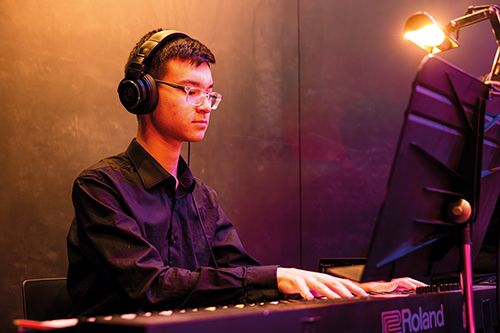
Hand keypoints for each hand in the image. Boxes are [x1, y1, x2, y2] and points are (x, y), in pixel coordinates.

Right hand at [277, 268, 425, 300]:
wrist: (284, 276)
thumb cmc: (305, 283)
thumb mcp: (321, 288)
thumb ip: (334, 293)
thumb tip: (349, 299)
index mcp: (328, 280)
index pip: (347, 282)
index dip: (358, 287)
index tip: (369, 293)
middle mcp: (320, 278)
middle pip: (336, 282)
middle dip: (348, 289)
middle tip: (359, 296)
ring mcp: (309, 279)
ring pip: (321, 284)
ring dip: (330, 291)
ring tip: (338, 297)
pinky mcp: (296, 281)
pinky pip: (301, 287)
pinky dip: (306, 293)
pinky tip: (310, 298)